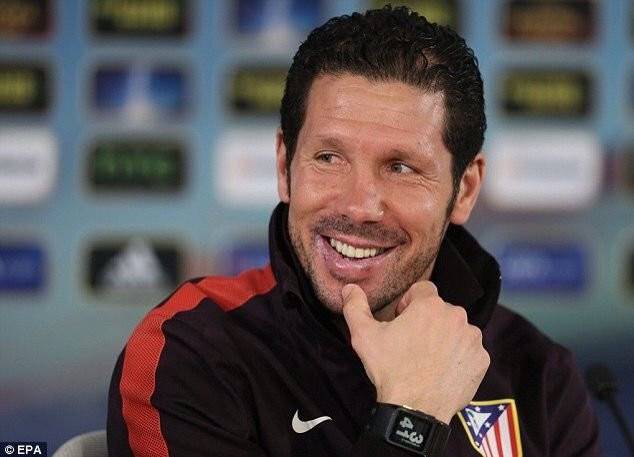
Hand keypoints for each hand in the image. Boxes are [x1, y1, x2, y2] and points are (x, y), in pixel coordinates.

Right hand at [342, 281, 488, 423]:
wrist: (415, 410)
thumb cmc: (390, 369)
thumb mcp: (364, 336)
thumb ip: (355, 307)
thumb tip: (349, 288)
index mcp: (430, 306)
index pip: (422, 289)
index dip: (409, 303)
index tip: (402, 321)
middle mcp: (457, 317)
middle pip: (441, 310)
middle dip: (427, 321)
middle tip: (412, 343)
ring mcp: (472, 339)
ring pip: (456, 329)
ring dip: (444, 337)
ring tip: (428, 358)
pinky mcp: (481, 360)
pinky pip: (469, 351)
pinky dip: (458, 357)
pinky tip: (442, 370)